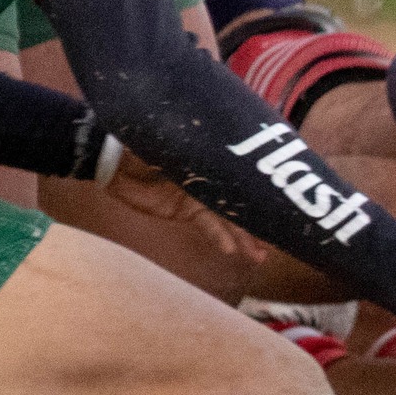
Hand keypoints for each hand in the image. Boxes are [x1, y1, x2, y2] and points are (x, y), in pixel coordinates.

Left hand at [106, 151, 269, 264]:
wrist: (114, 158)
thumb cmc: (144, 140)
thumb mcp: (175, 139)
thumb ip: (199, 147)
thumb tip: (229, 143)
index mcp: (213, 160)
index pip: (242, 179)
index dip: (261, 194)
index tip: (281, 206)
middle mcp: (213, 180)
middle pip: (240, 204)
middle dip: (259, 223)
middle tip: (279, 240)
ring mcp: (200, 198)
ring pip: (228, 220)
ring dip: (244, 238)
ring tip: (260, 256)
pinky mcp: (185, 212)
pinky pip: (208, 227)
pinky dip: (220, 238)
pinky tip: (232, 251)